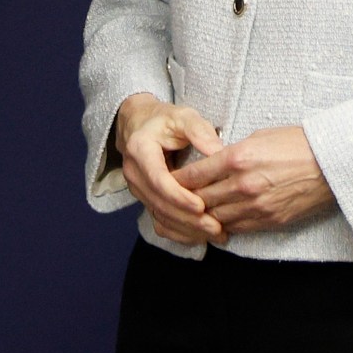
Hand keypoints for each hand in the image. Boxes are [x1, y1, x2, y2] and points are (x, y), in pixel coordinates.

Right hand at [113, 92, 225, 243]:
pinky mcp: (145, 199)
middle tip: (216, 227)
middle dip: (187, 219)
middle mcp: (134, 173)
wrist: (138, 125)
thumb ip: (200, 131)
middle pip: (159, 203)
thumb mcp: (183, 116)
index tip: (201, 206)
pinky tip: (201, 236)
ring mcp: (137, 188)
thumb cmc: (164, 120)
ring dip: (187, 228)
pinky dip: (179, 232)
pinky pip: (159, 221)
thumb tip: (219, 151)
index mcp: (140, 150)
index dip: (179, 196)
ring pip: (159, 216)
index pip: (158, 180)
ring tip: (216, 233)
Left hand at [175, 125, 332, 235]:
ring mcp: (256, 206)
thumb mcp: (258, 137)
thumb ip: (231, 153)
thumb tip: (212, 163)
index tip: (168, 181)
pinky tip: (217, 223)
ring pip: (216, 218)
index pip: (195, 174)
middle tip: (173, 201)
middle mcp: (243, 185)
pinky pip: (237, 228)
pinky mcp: (269, 220)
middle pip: (200, 199)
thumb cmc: (297, 143)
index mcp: (237, 158)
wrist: (332, 163)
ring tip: (191, 215)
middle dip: (185, 200)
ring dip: (203, 216)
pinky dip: (224, 226)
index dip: (177, 180)